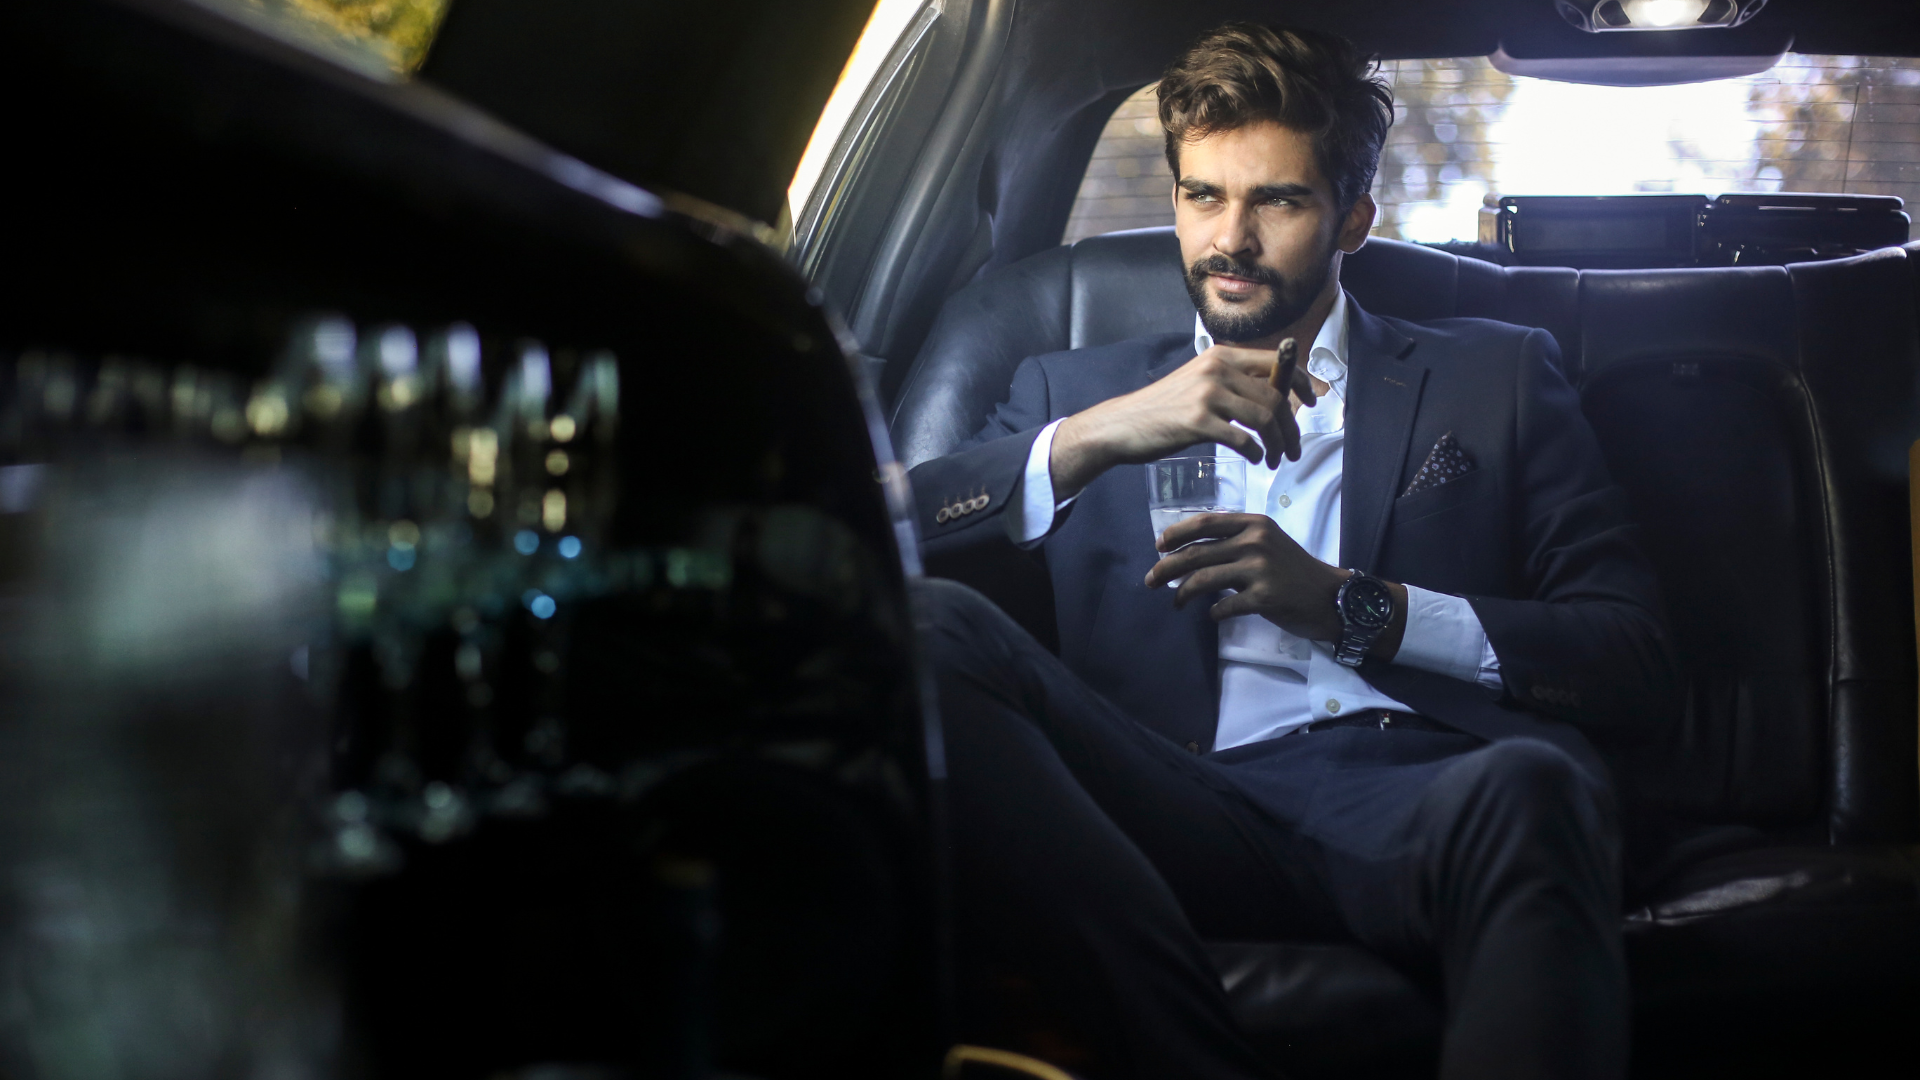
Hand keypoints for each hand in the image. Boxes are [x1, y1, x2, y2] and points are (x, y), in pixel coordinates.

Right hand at [1048, 341, 1318, 497]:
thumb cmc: (1163, 409)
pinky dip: (1256, 452)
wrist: (1123, 425)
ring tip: (1276, 460)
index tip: (1315, 401)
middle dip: (1292, 427)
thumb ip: (1233, 384)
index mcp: (1222, 355)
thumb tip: (1273, 396)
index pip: (1277, 362)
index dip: (1303, 382)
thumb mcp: (1200, 383)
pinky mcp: (1197, 420)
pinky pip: (1242, 438)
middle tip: (1293, 449)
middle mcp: (1217, 368)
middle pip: (1275, 396)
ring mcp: (1207, 393)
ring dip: (1278, 443)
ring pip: (1264, 417)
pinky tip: (1256, 460)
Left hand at [1143, 513, 1406, 657]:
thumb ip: (1234, 542)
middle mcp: (1255, 541)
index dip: (1176, 534)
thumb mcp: (1267, 543)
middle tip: (1150, 580)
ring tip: (1175, 603)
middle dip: (1167, 568)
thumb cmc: (1294, 570)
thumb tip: (1190, 551)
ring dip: (1182, 593)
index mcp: (1253, 523)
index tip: (1158, 547)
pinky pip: (1224, 606)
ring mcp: (1260, 568)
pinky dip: (1213, 612)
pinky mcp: (1264, 597)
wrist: (1331, 597)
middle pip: (1196, 553)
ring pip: (1203, 579)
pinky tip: (1212, 615)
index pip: (1204, 524)